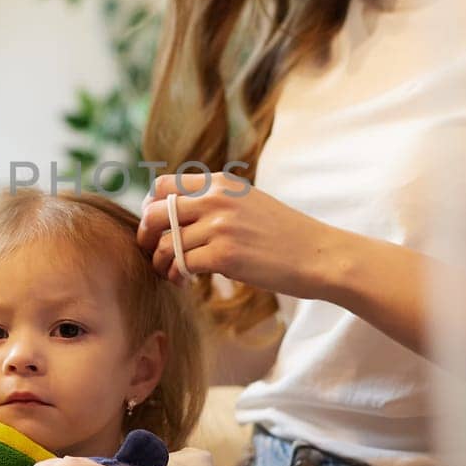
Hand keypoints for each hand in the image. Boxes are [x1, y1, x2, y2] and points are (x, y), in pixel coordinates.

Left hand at [136, 171, 338, 298]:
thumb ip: (216, 201)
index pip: (163, 185)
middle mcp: (217, 199)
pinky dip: (176, 275)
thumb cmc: (284, 234)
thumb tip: (173, 213)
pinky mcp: (224, 255)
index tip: (156, 226)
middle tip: (152, 252)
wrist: (318, 255)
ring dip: (161, 262)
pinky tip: (184, 282)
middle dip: (147, 235)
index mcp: (221, 183)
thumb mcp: (249, 203)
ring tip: (171, 273)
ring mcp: (220, 226)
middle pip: (155, 213)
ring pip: (165, 243)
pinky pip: (180, 264)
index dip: (151, 207)